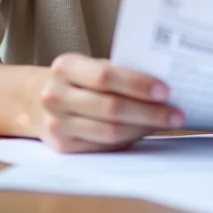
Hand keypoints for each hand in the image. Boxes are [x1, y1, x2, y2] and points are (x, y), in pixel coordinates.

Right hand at [32, 53, 184, 152]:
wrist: (36, 100)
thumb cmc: (77, 78)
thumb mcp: (90, 65)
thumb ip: (118, 71)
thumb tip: (161, 83)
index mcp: (65, 66)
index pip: (105, 76)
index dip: (137, 84)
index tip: (164, 90)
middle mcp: (55, 95)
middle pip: (110, 107)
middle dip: (148, 111)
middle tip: (176, 113)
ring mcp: (57, 124)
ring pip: (109, 131)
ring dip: (143, 128)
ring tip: (166, 122)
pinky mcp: (62, 146)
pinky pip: (103, 146)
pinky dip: (129, 139)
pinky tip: (145, 131)